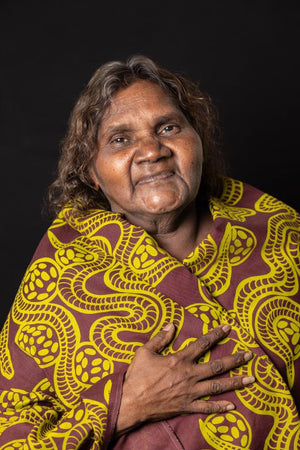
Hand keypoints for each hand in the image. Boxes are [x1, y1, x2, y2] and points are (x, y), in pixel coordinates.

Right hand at [116, 323, 253, 435]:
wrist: (131, 403)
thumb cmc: (136, 376)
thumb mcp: (144, 351)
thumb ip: (159, 338)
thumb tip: (171, 325)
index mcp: (179, 360)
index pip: (202, 344)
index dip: (216, 334)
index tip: (228, 327)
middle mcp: (189, 375)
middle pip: (217, 366)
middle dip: (235, 359)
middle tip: (250, 355)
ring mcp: (190, 392)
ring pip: (218, 386)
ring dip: (235, 382)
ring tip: (251, 378)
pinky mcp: (187, 406)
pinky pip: (207, 408)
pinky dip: (220, 407)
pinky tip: (232, 406)